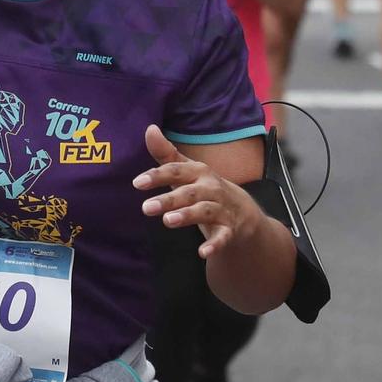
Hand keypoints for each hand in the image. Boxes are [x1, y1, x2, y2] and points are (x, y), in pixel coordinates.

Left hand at [134, 125, 260, 259]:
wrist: (244, 213)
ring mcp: (222, 209)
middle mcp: (211, 188)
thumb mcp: (188, 172)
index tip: (137, 183)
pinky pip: (223, 237)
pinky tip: (202, 253)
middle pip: (189, 192)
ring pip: (204, 212)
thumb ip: (166, 154)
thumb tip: (149, 128)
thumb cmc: (206, 189)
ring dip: (187, 216)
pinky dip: (215, 245)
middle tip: (146, 208)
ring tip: (168, 221)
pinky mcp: (230, 230)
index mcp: (199, 173)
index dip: (158, 175)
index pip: (177, 171)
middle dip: (169, 199)